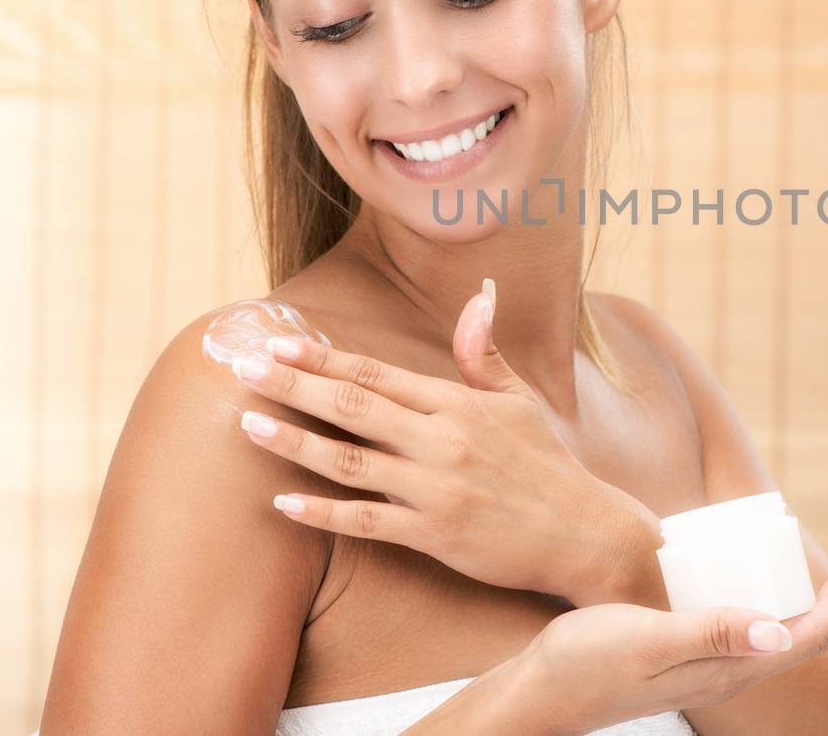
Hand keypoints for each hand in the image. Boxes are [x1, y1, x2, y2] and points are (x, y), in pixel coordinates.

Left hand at [228, 280, 641, 602]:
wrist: (586, 533)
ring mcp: (436, 489)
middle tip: (241, 369)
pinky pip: (367, 522)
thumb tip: (480, 294)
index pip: (377, 373)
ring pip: (349, 462)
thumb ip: (483, 353)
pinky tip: (283, 503)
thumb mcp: (520, 400)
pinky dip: (323, 513)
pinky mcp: (435, 535)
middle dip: (293, 386)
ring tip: (248, 426)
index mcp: (458, 403)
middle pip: (353, 406)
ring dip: (294, 442)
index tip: (278, 342)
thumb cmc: (549, 464)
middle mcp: (442, 440)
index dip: (323, 357)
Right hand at [521, 529, 827, 733]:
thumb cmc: (586, 662)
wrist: (539, 694)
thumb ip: (710, 633)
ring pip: (788, 627)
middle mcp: (731, 671)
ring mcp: (712, 663)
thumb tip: (783, 632)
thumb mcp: (648, 639)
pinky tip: (778, 582)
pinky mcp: (692, 650)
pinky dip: (786, 597)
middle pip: (810, 630)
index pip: (811, 633)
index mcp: (731, 670)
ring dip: (826, 593)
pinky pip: (758, 624)